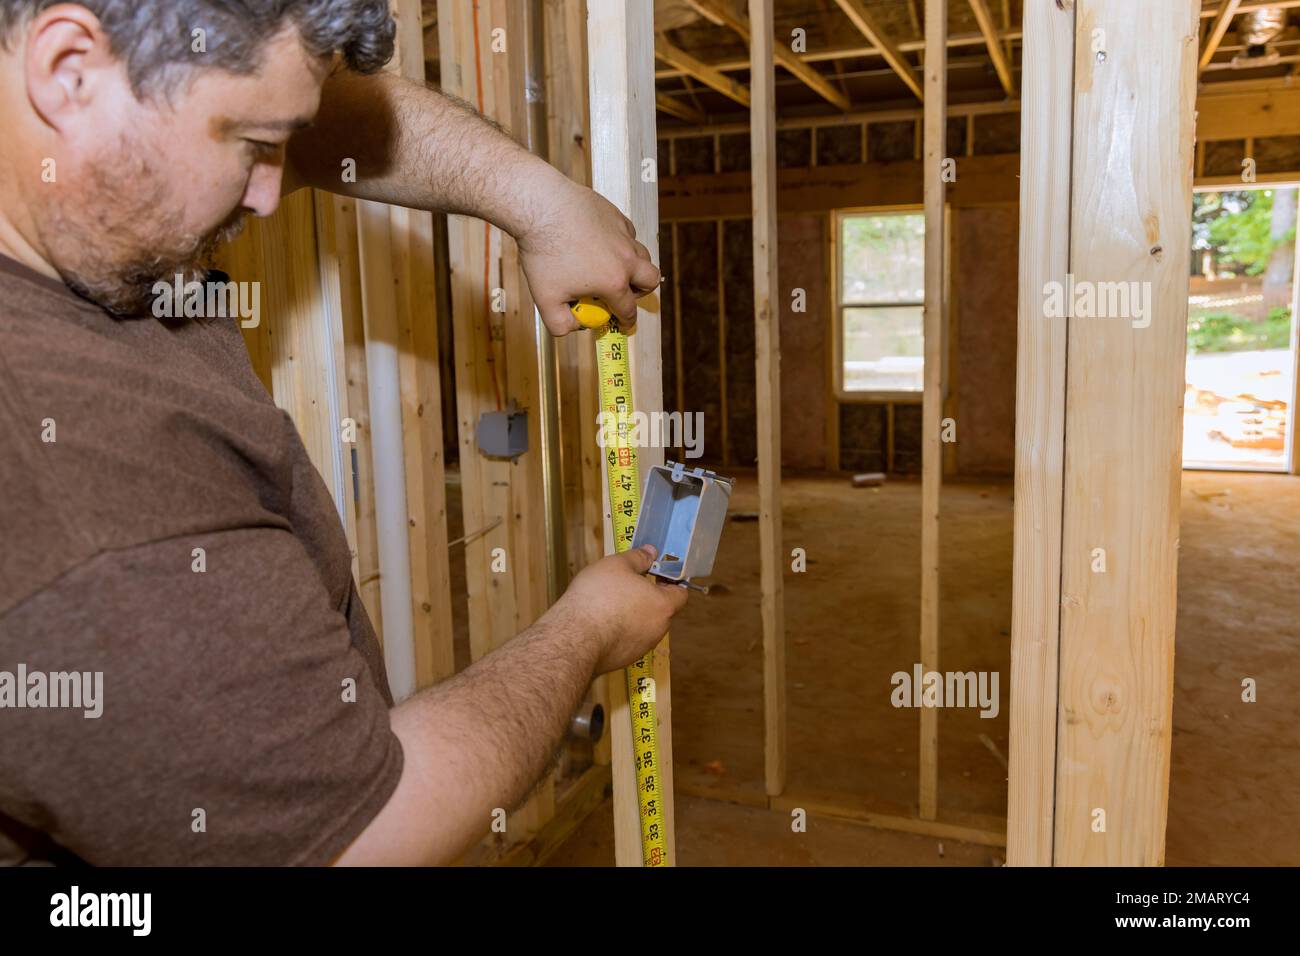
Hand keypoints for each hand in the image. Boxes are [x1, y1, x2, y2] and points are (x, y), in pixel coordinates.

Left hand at [517, 173, 660, 335]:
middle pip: (651, 280)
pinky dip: (622, 242)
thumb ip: (559, 324)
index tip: (623, 324)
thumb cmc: (543, 251)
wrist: (540, 205)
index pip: (628, 309)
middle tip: (626, 293)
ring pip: (643, 254)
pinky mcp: (616, 215)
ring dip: (634, 266)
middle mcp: (625, 259)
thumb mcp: (545, 298)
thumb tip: (573, 328)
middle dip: (642, 291)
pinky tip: (601, 243)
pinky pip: (628, 233)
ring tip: (613, 268)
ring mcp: (623, 235)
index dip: (626, 321)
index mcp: (613, 282)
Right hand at [558, 545, 687, 674]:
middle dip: (647, 596)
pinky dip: (619, 630)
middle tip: (627, 584)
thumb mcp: (617, 565)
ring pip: (643, 626)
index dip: (670, 581)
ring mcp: (642, 646)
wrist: (575, 636)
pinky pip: (627, 640)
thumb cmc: (598, 598)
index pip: (681, 593)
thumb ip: (638, 557)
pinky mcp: (624, 658)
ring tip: (609, 603)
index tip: (657, 573)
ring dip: (632, 614)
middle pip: (661, 609)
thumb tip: (650, 552)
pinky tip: (600, 622)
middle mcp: (658, 629)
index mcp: (663, 605)